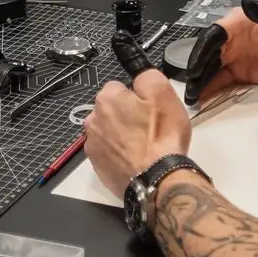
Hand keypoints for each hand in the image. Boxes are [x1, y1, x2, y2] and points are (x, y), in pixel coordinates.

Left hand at [83, 69, 191, 197]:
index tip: (150, 109)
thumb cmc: (161, 137)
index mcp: (107, 98)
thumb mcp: (164, 93)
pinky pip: (109, 152)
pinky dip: (119, 154)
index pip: (120, 87)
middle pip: (112, 110)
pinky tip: (136, 160)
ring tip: (144, 146)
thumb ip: (148, 76)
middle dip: (127, 116)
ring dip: (122, 135)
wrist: (157, 180)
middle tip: (149, 128)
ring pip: (109, 131)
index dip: (137, 97)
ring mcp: (93, 145)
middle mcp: (93, 119)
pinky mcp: (97, 166)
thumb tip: (140, 76)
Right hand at [194, 0, 257, 101]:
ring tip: (191, 99)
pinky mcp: (239, 73)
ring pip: (211, 69)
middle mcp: (231, 40)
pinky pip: (221, 81)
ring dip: (200, 83)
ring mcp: (234, 58)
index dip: (202, 52)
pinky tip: (201, 100)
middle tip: (190, 89)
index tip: (196, 68)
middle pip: (207, 54)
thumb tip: (247, 2)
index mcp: (237, 24)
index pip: (213, 36)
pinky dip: (210, 90)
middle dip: (197, 71)